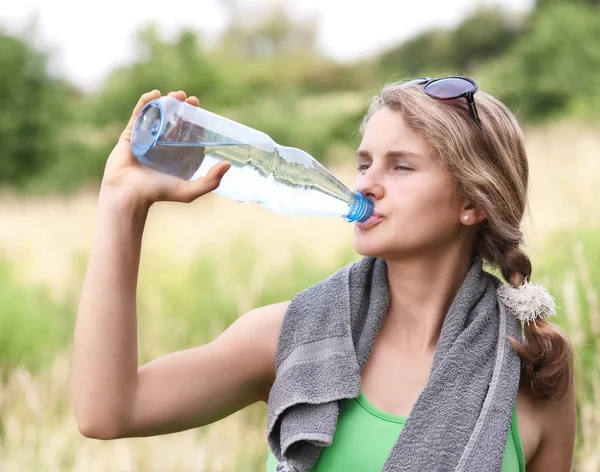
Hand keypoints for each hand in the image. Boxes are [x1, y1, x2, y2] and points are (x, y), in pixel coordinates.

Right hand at [100, 90, 230, 207]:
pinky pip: (138, 114)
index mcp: (176, 158)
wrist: (128, 193)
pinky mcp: (131, 134)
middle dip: (184, 109)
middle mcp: (162, 147)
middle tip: (192, 100)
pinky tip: (155, 94)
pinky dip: (146, 102)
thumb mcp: (189, 191)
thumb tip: (228, 164)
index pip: (189, 136)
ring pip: (158, 116)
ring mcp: (146, 139)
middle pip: (175, 123)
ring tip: (177, 94)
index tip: (202, 113)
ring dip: (167, 102)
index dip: (196, 123)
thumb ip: (211, 181)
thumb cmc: (158, 193)